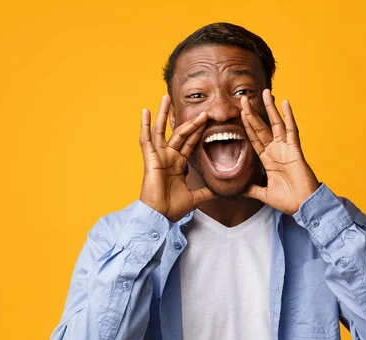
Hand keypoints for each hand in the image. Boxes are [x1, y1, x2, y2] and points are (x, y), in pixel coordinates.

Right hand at [139, 94, 214, 221]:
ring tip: (166, 97)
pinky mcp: (150, 159)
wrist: (160, 216)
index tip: (208, 119)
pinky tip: (145, 111)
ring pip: (161, 130)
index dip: (198, 131)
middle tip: (202, 108)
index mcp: (178, 164)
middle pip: (179, 133)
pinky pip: (146, 139)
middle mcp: (168, 157)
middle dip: (191, 121)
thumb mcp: (196, 197)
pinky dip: (145, 125)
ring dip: (163, 113)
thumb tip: (221, 191)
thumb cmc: (173, 208)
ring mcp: (158, 156)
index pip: (190, 142)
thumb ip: (207, 191)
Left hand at [240, 89, 319, 214]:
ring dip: (269, 108)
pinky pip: (292, 130)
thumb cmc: (288, 201)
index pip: (254, 139)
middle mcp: (276, 151)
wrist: (304, 207)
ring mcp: (286, 149)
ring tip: (264, 92)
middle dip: (252, 113)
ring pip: (276, 124)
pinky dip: (289, 116)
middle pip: (261, 128)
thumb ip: (251, 189)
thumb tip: (237, 189)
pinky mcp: (295, 150)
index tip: (239, 113)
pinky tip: (285, 103)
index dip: (247, 126)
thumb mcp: (263, 195)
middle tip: (243, 98)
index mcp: (268, 160)